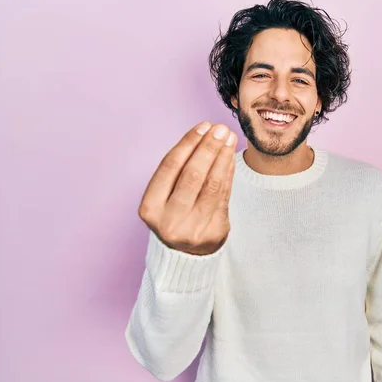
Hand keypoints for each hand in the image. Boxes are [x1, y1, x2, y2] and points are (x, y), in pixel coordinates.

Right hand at [138, 122, 236, 254]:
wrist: (184, 255)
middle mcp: (169, 221)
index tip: (203, 126)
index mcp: (150, 208)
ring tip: (230, 138)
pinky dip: (228, 173)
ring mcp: (193, 229)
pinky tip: (231, 157)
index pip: (170, 167)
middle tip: (220, 129)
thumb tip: (205, 134)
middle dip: (208, 147)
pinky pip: (224, 196)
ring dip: (223, 157)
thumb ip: (178, 169)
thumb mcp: (164, 196)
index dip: (188, 143)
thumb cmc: (173, 214)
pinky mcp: (214, 233)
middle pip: (192, 175)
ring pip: (212, 185)